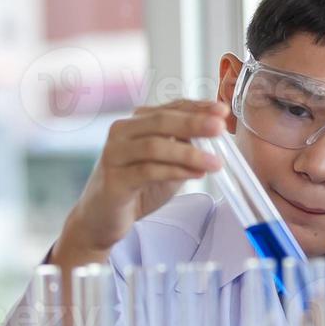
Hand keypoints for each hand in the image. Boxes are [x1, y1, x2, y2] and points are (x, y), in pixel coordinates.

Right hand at [54, 100, 227, 262]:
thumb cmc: (136, 187)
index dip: (198, 107)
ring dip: (189, 153)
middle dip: (194, 123)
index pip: (170, 108)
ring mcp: (114, 155)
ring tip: (215, 162)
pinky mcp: (113, 180)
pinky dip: (175, 171)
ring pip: (154, 146)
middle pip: (161, 121)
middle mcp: (121, 133)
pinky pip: (147, 171)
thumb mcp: (166, 163)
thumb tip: (214, 133)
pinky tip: (196, 174)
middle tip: (220, 128)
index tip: (222, 110)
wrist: (101, 218)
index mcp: (135, 123)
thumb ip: (184, 146)